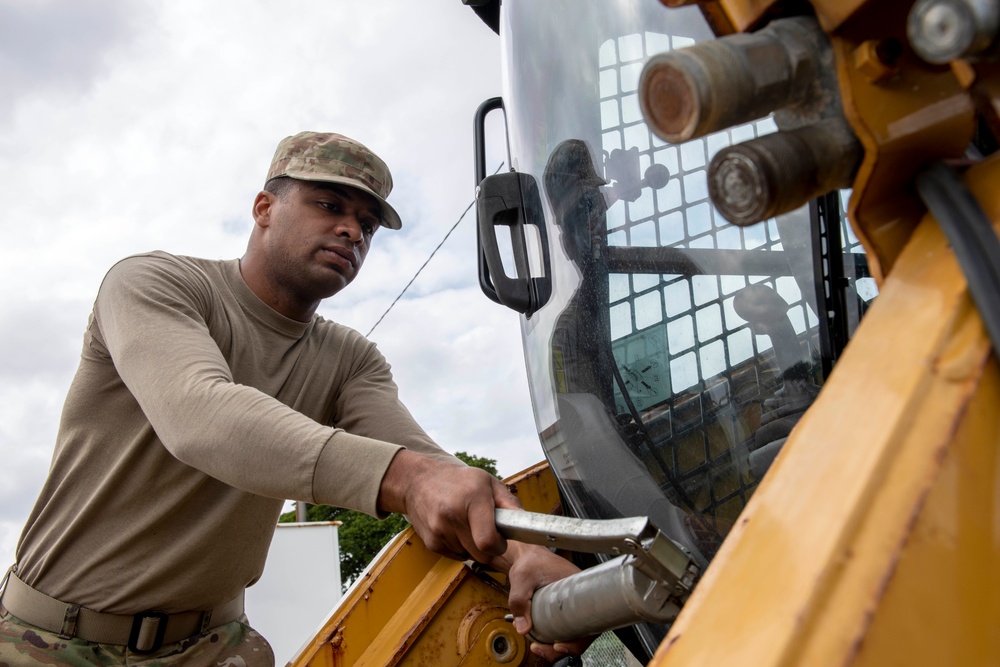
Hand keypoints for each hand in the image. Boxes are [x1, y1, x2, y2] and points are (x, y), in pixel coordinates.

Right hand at [377, 450, 521, 561]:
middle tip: (488, 532)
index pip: (488, 541)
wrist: (419, 481)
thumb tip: (526, 524)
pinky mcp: (430, 542)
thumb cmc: (459, 481)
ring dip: (473, 547)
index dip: (499, 545)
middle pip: (481, 553)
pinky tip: (456, 529)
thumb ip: (509, 504)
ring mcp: (439, 530)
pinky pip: (455, 555)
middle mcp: (452, 516)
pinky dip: (459, 547)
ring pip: (468, 555)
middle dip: (489, 548)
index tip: (501, 539)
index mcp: (472, 499)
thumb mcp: (488, 482)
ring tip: (469, 525)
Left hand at [493, 542, 593, 661]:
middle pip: (584, 630)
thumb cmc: (530, 560)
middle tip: (545, 649)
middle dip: (567, 646)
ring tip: (540, 647)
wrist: (526, 555)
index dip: (580, 639)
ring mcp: (575, 602)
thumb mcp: (521, 578)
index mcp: (578, 586)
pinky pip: (569, 626)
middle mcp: (581, 595)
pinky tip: (544, 640)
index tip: (560, 645)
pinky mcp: (567, 606)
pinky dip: (559, 636)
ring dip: (561, 643)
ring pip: (576, 630)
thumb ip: (519, 600)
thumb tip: (523, 628)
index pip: (590, 619)